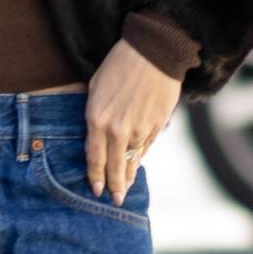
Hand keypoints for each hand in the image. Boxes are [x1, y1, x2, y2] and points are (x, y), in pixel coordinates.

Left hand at [85, 40, 181, 204]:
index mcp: (97, 120)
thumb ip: (95, 118)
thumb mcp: (95, 89)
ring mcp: (140, 130)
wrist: (153, 52)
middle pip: (115, 167)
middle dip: (114, 186)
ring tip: (125, 190)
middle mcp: (118, 130)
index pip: (95, 158)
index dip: (95, 177)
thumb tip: (99, 139)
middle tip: (114, 201)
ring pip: (133, 161)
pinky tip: (137, 166)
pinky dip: (141, 158)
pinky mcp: (157, 126)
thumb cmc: (119, 65)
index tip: (96, 190)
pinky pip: (146, 148)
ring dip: (129, 177)